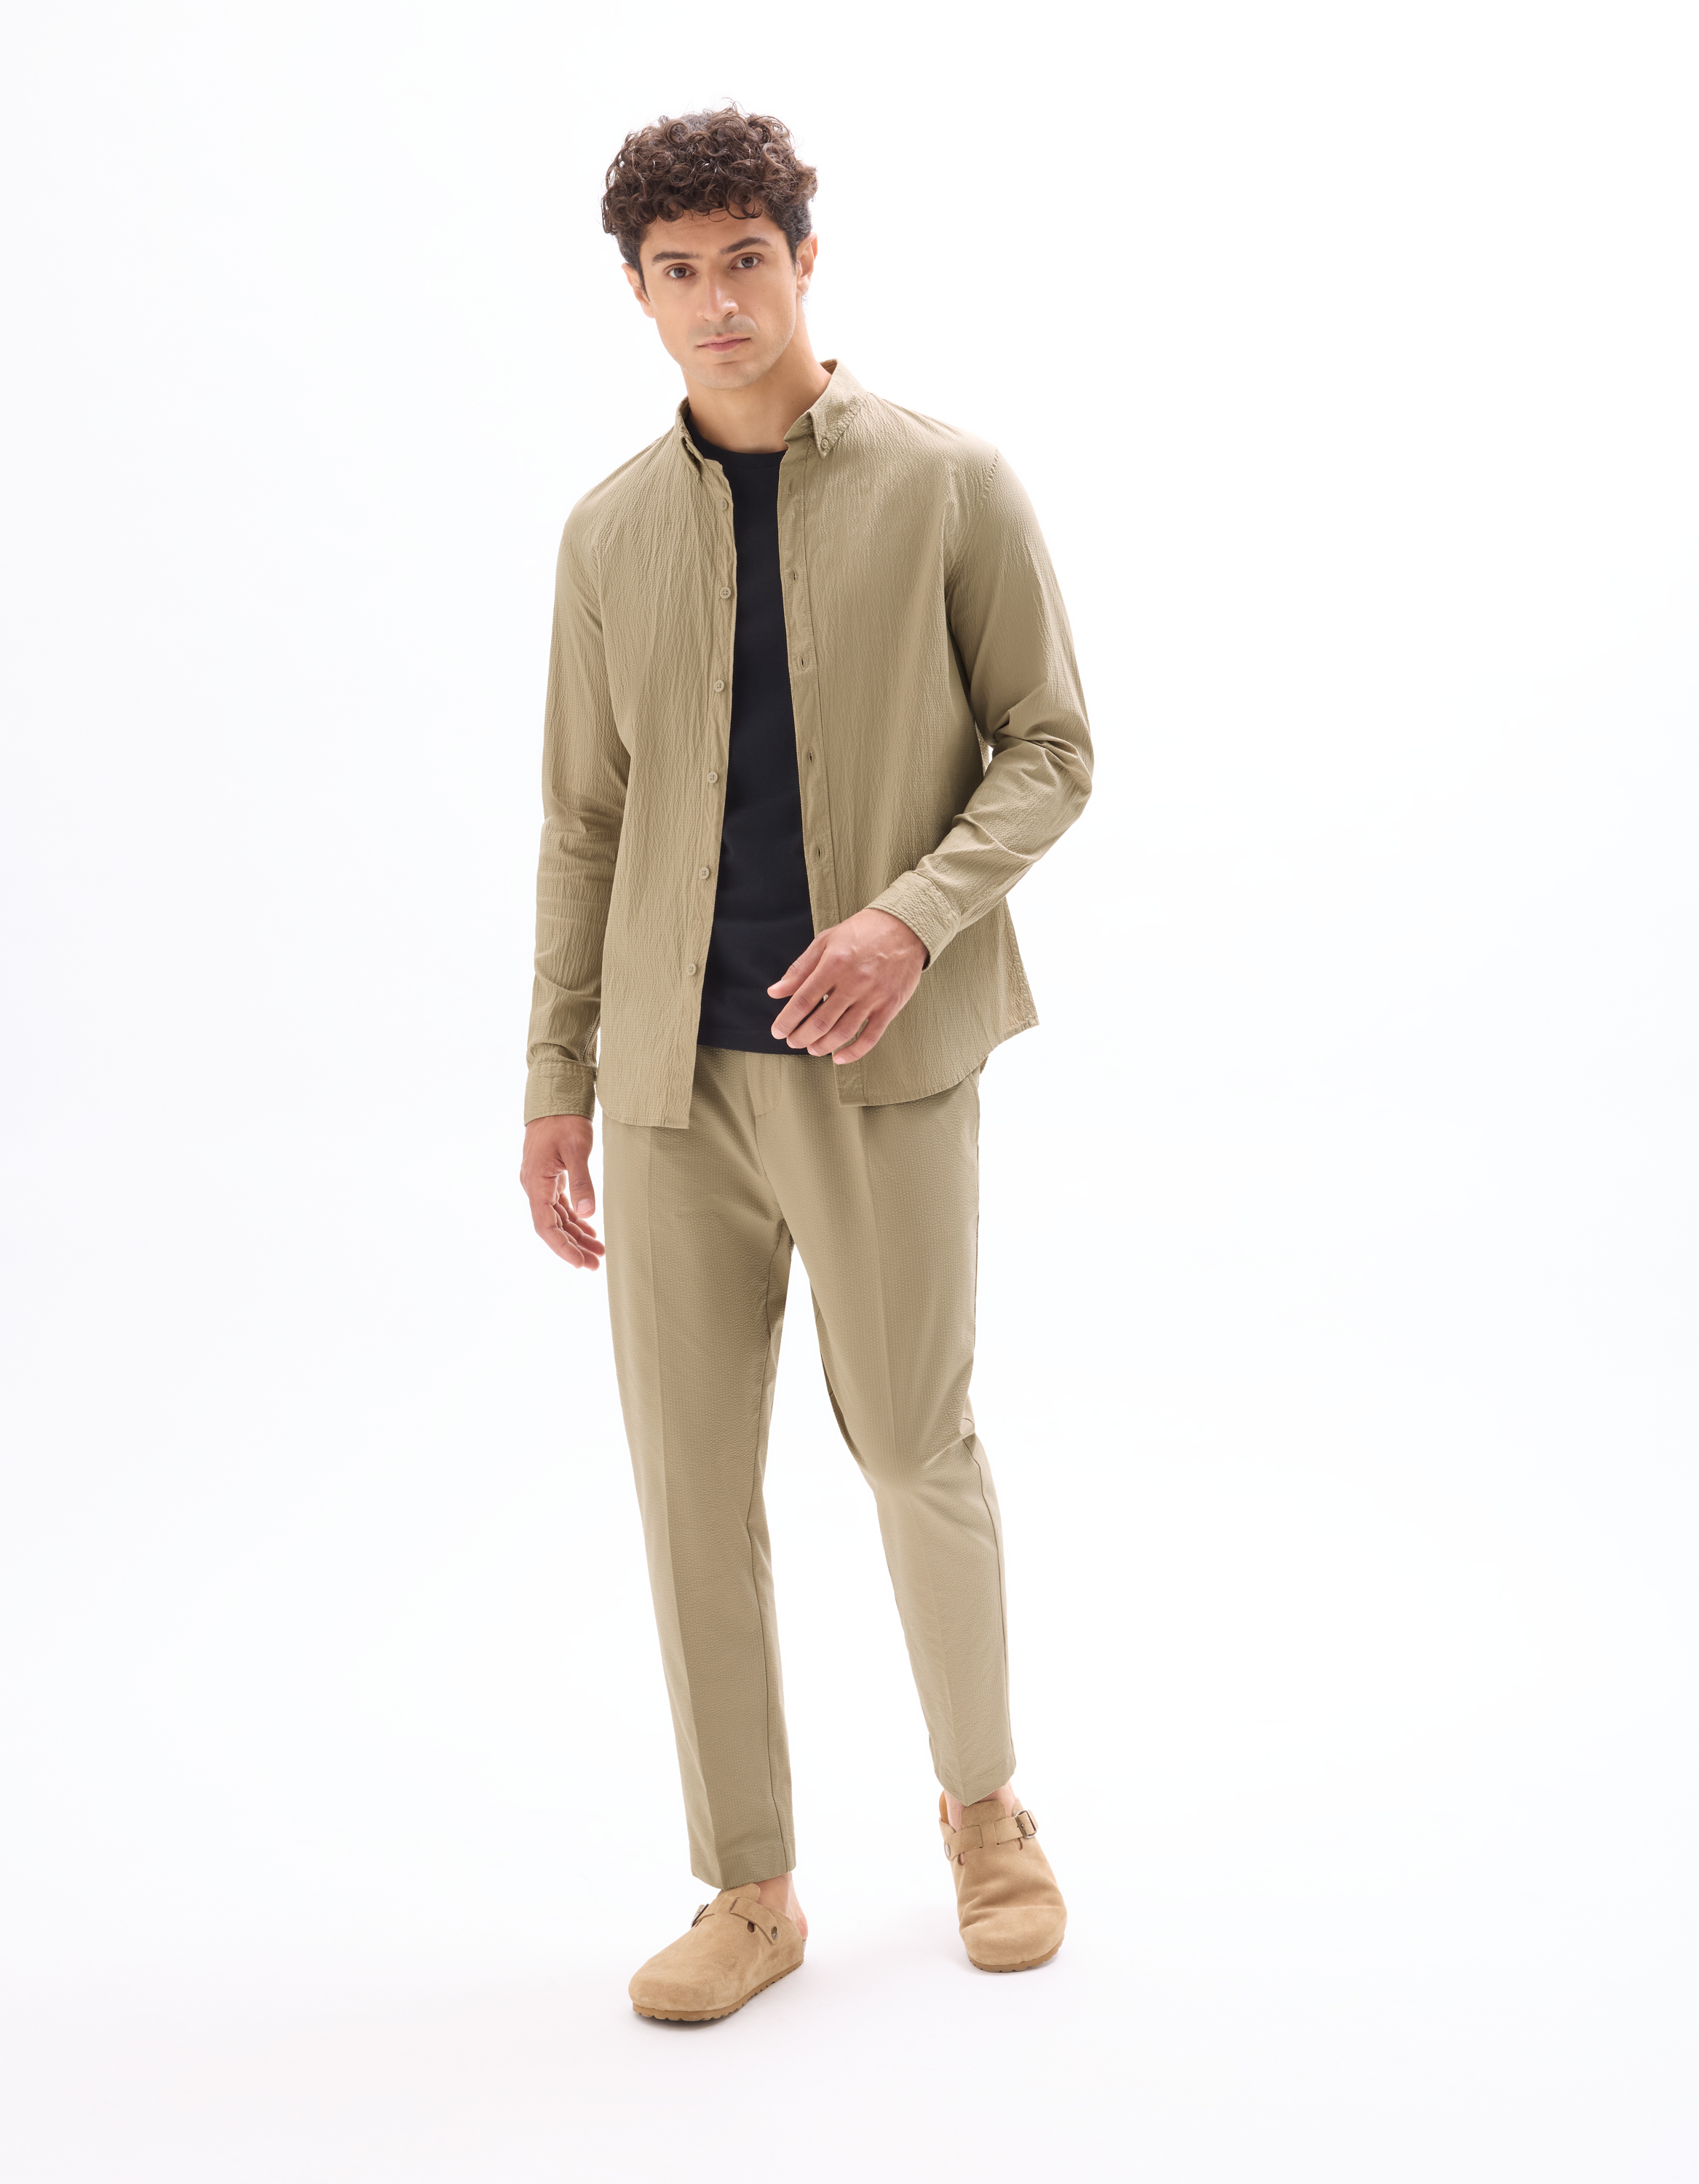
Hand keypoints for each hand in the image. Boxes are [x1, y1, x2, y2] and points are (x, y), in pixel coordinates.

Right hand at [520, 1114, 604, 1269]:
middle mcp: (534, 1186)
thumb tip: (588, 1213)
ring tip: (598, 1251)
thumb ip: (582, 1182)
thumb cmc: (565, 1119)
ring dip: (576, 1234)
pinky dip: (574, 1218)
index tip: (579, 1263)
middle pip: (552, 1226)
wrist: (555, 1096)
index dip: (562, 1248)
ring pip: (557, 1217)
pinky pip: (559, 1205)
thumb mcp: (577, 1150)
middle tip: (595, 1264)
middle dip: (573, 1247)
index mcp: (536, 1183)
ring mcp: (541, 1182)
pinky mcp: (549, 1176)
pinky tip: (589, 1227)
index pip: (546, 1226)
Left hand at [766, 908, 928, 1062]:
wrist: (906, 927)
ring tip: (812, 1049)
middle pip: (821, 1021)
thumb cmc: (862, 932)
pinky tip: (839, 1057)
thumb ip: (799, 969)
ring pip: (843, 1032)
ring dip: (822, 1046)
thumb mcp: (825, 941)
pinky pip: (870, 1037)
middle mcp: (854, 982)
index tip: (777, 1031)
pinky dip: (853, 1052)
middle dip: (801, 1037)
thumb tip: (775, 992)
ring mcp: (874, 996)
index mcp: (834, 963)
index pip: (803, 1000)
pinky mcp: (890, 1006)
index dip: (786, 1020)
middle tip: (792, 1042)